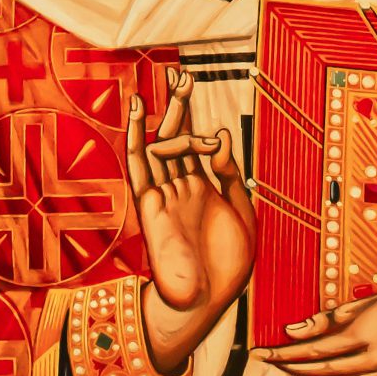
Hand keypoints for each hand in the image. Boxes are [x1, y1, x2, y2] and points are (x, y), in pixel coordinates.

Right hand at [128, 69, 256, 375]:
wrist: (206, 299)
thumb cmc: (226, 265)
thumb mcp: (241, 212)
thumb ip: (228, 173)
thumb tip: (218, 134)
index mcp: (205, 191)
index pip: (199, 147)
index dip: (199, 122)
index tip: (209, 114)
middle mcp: (182, 187)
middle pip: (178, 138)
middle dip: (180, 107)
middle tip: (183, 76)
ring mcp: (165, 192)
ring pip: (160, 145)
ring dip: (167, 114)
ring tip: (176, 82)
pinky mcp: (149, 202)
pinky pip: (139, 165)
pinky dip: (135, 135)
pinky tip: (135, 109)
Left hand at [265, 287, 376, 375]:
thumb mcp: (367, 303)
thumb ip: (329, 318)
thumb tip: (291, 330)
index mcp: (364, 333)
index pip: (312, 349)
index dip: (282, 353)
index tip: (258, 352)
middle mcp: (375, 359)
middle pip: (322, 369)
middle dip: (291, 366)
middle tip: (270, 360)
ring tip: (294, 370)